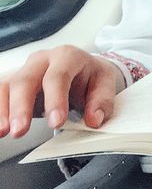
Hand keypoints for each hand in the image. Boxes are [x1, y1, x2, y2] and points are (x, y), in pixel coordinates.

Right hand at [0, 46, 125, 137]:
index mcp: (67, 56)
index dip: (55, 100)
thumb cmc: (90, 75)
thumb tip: (94, 119)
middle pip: (25, 80)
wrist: (83, 68)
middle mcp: (42, 60)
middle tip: (20, 130)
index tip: (56, 122)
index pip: (57, 76)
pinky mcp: (13, 83)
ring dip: (3, 110)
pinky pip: (0, 93)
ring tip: (3, 132)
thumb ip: (102, 101)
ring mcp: (24, 70)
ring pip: (6, 86)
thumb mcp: (105, 82)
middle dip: (21, 107)